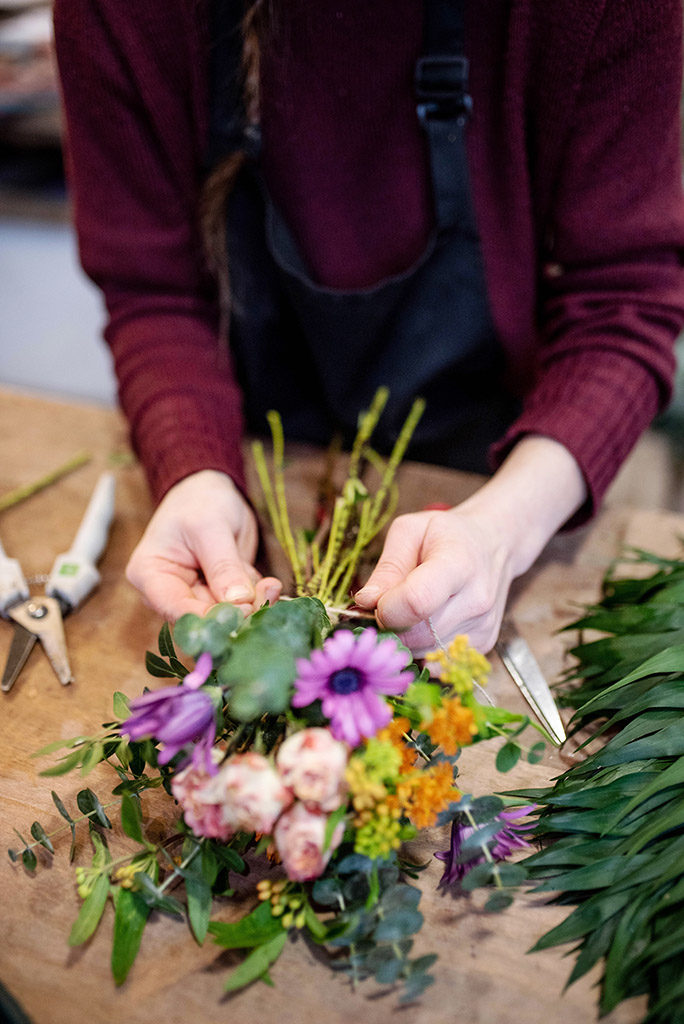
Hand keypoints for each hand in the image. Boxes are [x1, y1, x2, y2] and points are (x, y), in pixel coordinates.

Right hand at [126, 470, 281, 619]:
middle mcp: (170, 593)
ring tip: (271, 587)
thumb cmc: (200, 501)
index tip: (242, 611)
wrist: (212, 489)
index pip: (175, 610)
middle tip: (266, 594)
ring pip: (226, 615)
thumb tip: (239, 602)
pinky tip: (271, 585)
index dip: (208, 618)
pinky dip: (258, 598)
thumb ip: (223, 566)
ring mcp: (197, 595)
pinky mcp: (221, 593)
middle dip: (236, 611)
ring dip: (253, 605)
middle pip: (202, 618)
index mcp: (150, 576)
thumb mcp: (209, 527)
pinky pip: (241, 605)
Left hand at [355, 507, 511, 655]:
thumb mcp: (410, 532)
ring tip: (409, 611)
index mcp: (458, 564)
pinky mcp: (484, 644)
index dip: (386, 609)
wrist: (494, 543)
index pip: (417, 602)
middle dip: (391, 625)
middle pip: (418, 633)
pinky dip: (422, 648)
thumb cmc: (446, 534)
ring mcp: (484, 625)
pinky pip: (439, 660)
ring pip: (425, 651)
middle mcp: (477, 599)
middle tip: (388, 605)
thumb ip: (387, 567)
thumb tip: (365, 602)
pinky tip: (425, 624)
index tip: (377, 600)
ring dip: (405, 638)